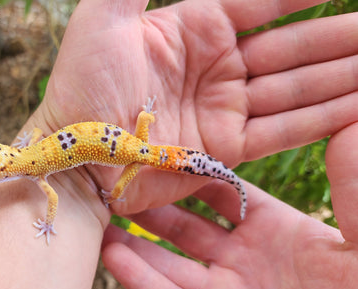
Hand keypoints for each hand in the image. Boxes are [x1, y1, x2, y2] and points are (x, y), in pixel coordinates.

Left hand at [24, 0, 357, 216]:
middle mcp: (214, 68)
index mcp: (192, 29)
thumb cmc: (81, 87)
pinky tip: (356, 105)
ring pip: (297, 87)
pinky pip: (286, 129)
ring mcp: (223, 109)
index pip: (262, 2)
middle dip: (337, 38)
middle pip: (291, 45)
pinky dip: (323, 118)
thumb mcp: (104, 16)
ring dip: (340, 76)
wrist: (75, 158)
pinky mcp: (227, 148)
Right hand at [101, 122, 357, 288]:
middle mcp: (250, 263)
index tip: (161, 150)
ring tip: (102, 219)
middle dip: (154, 208)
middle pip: (188, 229)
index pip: (225, 195)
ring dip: (137, 244)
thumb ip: (348, 175)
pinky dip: (141, 279)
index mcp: (281, 233)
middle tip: (120, 184)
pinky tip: (112, 255)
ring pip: (172, 265)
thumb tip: (346, 120)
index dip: (192, 174)